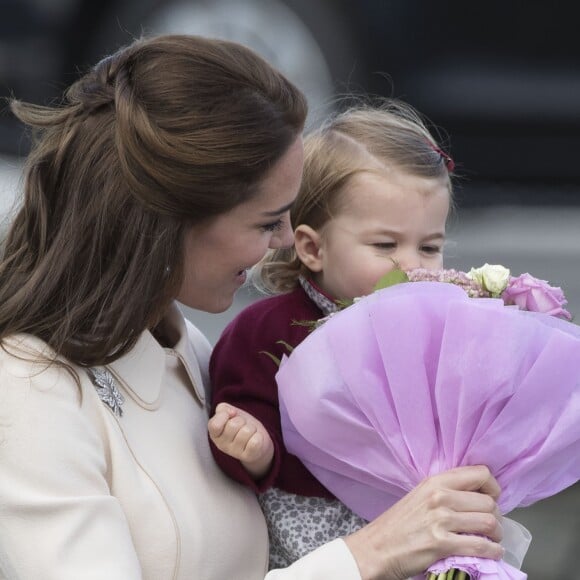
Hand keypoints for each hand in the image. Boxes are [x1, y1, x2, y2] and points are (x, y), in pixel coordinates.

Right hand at [208, 402, 273, 478]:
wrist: (257, 439)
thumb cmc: (241, 425)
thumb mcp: (229, 413)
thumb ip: (223, 409)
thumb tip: (231, 412)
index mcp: (215, 434)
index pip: (214, 425)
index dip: (224, 415)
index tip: (231, 415)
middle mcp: (222, 445)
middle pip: (233, 425)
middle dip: (241, 421)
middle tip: (242, 426)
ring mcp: (235, 453)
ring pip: (246, 431)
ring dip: (251, 428)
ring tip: (249, 432)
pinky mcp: (248, 456)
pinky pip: (255, 442)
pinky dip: (258, 436)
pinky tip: (255, 439)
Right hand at [343, 465, 503, 579]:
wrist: (376, 547)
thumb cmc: (398, 523)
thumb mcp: (420, 496)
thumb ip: (446, 491)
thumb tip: (477, 497)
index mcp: (436, 481)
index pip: (481, 473)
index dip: (493, 488)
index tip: (491, 499)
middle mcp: (440, 496)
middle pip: (489, 502)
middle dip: (496, 516)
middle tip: (491, 526)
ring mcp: (441, 519)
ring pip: (489, 523)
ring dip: (497, 535)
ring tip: (491, 540)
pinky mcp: (442, 543)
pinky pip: (481, 546)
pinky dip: (493, 552)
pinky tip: (491, 553)